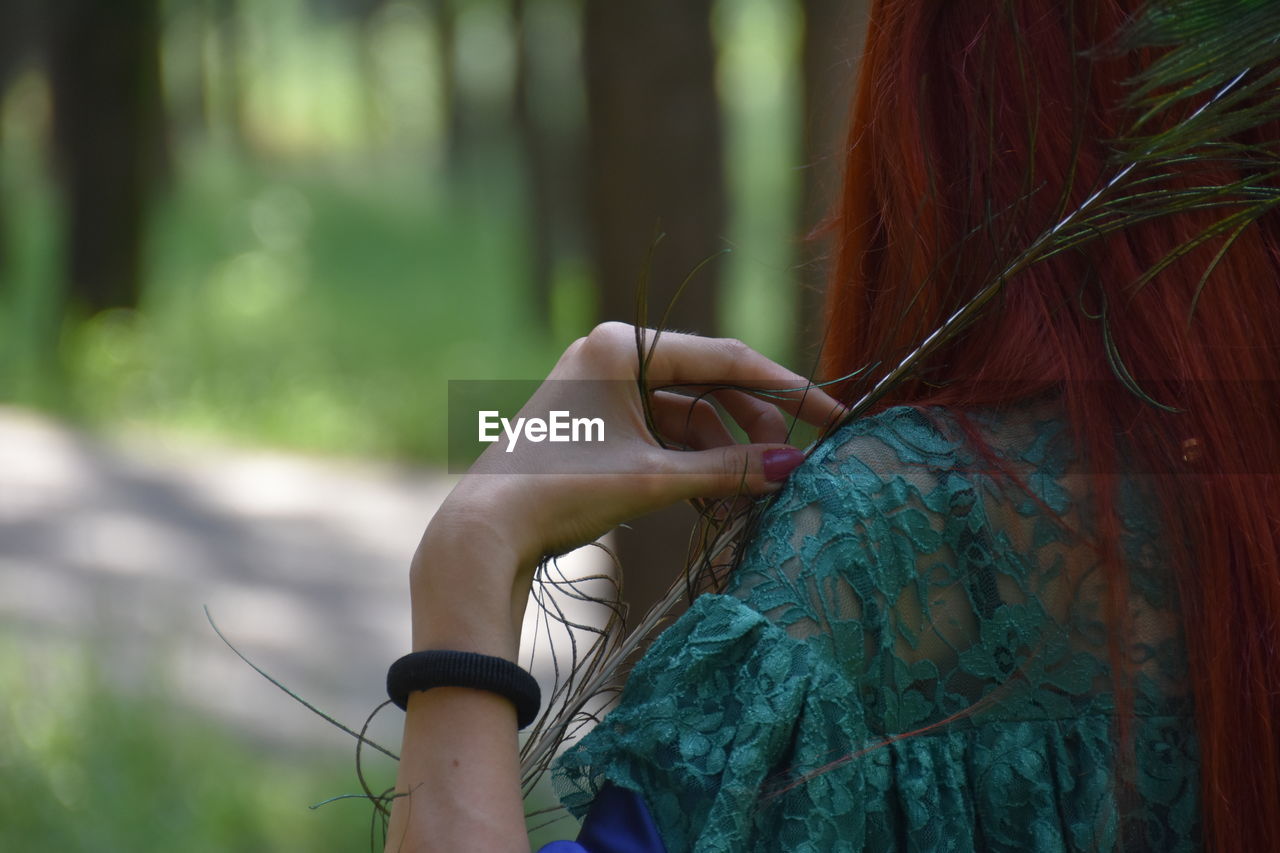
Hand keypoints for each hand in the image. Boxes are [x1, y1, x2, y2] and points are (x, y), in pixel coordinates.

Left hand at [422, 322, 845, 589]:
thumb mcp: (653, 479)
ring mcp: (600, 385)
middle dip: (752, 422)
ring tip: (749, 489)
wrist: (485, 529)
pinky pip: (658, 428)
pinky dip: (689, 457)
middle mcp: (610, 353)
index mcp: (621, 345)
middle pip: (707, 380)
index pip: (725, 357)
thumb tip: (794, 467)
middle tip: (788, 464)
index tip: (832, 415)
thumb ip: (727, 468)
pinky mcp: (594, 418)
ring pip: (684, 408)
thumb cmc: (563, 492)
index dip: (786, 389)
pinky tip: (714, 490)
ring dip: (721, 447)